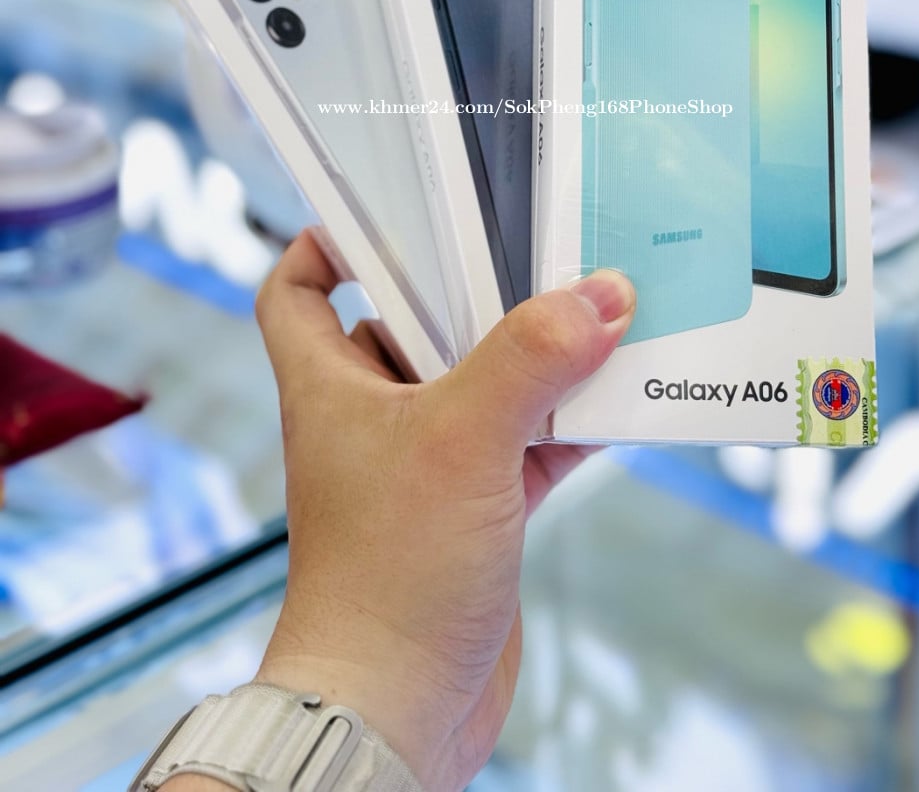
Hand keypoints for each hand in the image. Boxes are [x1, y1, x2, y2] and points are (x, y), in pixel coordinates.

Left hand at [179, 232, 634, 791]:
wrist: (399, 709)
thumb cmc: (387, 574)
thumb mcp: (460, 440)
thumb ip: (530, 361)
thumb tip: (600, 296)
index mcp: (333, 386)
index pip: (297, 292)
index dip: (326, 243)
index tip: (385, 213)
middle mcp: (374, 417)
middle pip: (416, 324)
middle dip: (477, 292)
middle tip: (540, 250)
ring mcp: (426, 466)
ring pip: (484, 385)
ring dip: (537, 360)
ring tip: (600, 315)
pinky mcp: (474, 512)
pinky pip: (526, 446)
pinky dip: (568, 425)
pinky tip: (617, 403)